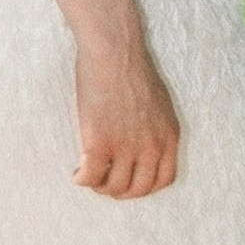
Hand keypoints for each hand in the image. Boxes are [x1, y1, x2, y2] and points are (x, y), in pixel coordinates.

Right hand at [72, 33, 179, 198]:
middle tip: (106, 182)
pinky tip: (76, 173)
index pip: (163, 179)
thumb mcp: (160, 103)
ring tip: (89, 175)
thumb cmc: (132, 68)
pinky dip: (81, 179)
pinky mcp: (100, 144)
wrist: (115, 53)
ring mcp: (126, 148)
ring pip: (114, 187)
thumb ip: (156, 128)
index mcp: (168, 137)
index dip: (145, 187)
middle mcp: (151, 147)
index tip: (130, 182)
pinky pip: (90, 177)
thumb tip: (144, 142)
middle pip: (138, 189)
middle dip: (121, 191)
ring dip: (100, 186)